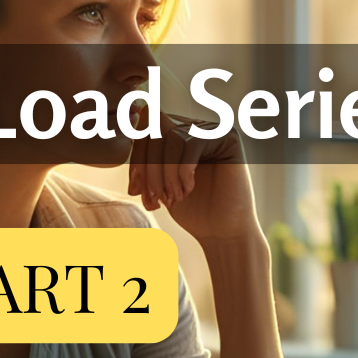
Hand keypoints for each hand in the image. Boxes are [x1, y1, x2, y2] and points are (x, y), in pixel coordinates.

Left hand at [127, 111, 265, 245]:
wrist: (222, 232)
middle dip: (148, 168)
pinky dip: (182, 170)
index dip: (136, 161)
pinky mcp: (227, 137)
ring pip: (171, 137)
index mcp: (177, 135)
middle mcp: (194, 127)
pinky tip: (188, 189)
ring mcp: (212, 130)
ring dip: (166, 173)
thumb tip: (130, 125)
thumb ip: (147, 157)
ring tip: (173, 198)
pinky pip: (191, 142)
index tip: (135, 191)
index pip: (146, 132)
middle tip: (153, 198)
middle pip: (156, 130)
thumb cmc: (192, 211)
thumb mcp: (159, 184)